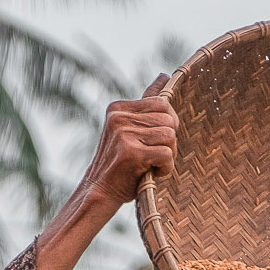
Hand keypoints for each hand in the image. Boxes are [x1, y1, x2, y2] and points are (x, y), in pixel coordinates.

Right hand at [33, 78, 178, 269]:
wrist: (99, 194)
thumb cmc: (120, 165)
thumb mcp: (131, 129)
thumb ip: (146, 103)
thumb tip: (164, 75)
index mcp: (118, 107)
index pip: (163, 105)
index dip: (167, 126)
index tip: (151, 141)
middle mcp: (119, 117)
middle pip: (170, 121)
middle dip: (168, 143)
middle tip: (150, 158)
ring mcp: (123, 134)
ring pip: (171, 138)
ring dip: (167, 158)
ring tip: (148, 166)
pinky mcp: (130, 152)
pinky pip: (167, 155)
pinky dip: (165, 169)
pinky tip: (151, 175)